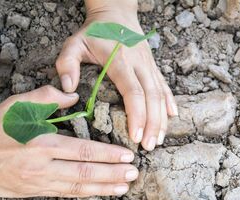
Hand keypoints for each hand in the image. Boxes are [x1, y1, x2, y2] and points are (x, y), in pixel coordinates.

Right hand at [0, 86, 138, 197]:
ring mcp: (38, 183)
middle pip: (85, 173)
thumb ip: (46, 97)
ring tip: (124, 188)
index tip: (127, 156)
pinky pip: (65, 194)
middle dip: (113, 175)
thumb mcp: (16, 104)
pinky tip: (99, 193)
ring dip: (104, 188)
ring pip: (78, 187)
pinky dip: (85, 194)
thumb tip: (74, 96)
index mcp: (41, 144)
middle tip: (134, 174)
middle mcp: (42, 167)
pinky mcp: (34, 192)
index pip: (83, 151)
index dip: (108, 155)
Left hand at [56, 1, 176, 150]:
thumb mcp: (74, 43)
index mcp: (121, 60)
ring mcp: (150, 65)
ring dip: (162, 118)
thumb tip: (68, 89)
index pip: (133, 92)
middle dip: (153, 123)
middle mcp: (140, 64)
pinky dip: (170, 102)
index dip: (137, 115)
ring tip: (159, 139)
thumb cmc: (94, 32)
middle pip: (152, 97)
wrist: (116, 12)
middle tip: (149, 146)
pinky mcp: (154, 66)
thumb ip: (67, 64)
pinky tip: (172, 118)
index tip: (135, 135)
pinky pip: (164, 86)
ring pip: (161, 94)